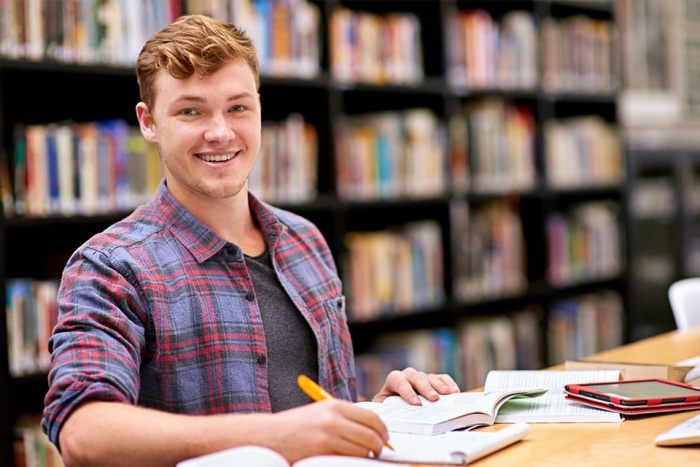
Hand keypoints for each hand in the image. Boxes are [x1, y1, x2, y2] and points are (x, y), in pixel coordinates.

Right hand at [268, 398, 388, 462]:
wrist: (270, 436)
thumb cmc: (296, 426)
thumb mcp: (321, 412)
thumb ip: (345, 418)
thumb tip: (372, 429)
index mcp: (334, 405)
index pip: (371, 417)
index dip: (382, 429)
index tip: (384, 437)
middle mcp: (333, 418)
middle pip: (371, 434)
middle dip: (379, 445)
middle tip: (379, 450)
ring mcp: (328, 435)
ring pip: (363, 449)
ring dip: (367, 455)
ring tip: (364, 456)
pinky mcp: (322, 451)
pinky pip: (349, 459)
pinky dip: (354, 461)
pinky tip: (349, 459)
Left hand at [373, 367, 459, 404]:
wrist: (392, 399)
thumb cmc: (389, 404)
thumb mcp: (385, 407)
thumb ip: (387, 410)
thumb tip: (392, 419)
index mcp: (394, 380)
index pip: (399, 382)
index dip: (407, 392)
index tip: (416, 404)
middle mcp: (408, 375)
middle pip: (416, 377)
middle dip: (426, 388)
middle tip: (434, 398)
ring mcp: (421, 376)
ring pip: (430, 377)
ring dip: (439, 385)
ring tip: (448, 394)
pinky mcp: (432, 379)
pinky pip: (441, 377)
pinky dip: (448, 383)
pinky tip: (454, 391)